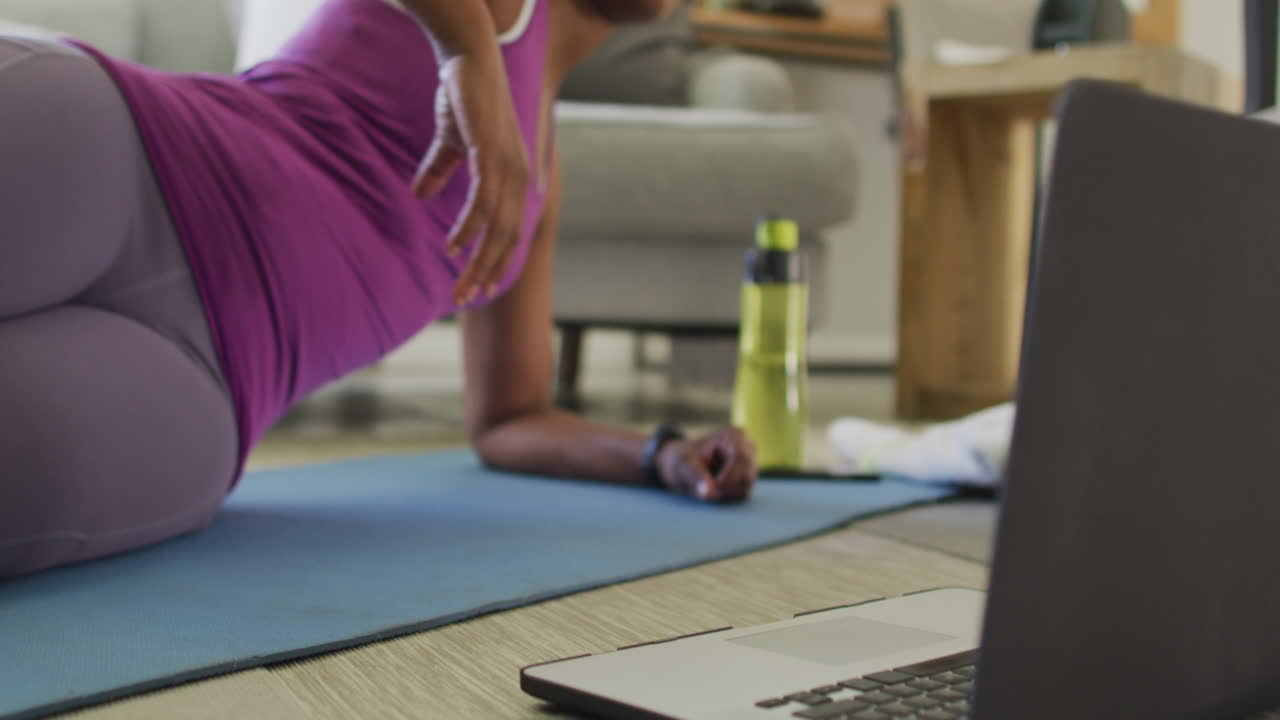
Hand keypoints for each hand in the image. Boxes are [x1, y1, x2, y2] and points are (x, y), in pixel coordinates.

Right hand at [413, 52, 529, 305]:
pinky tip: (454, 247)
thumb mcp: (450, 143)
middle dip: (486, 271)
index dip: (495, 261)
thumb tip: (419, 196)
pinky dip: (469, 228)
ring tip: (459, 283)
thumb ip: (439, 170)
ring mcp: (508, 167)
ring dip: (477, 260)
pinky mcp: (491, 155)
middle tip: (464, 298)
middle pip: (507, 238)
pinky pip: (483, 202)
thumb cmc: (463, 99)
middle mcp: (519, 177)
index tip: (478, 289)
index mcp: (514, 178)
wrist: (468, 59)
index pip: (511, 230)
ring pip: (497, 228)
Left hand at [657, 427, 756, 502]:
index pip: (741, 459)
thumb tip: (708, 493)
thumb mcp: (683, 465)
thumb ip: (695, 477)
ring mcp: (749, 463)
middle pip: (746, 476)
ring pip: (745, 487)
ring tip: (706, 488)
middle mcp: (747, 447)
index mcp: (733, 436)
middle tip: (705, 492)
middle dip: (725, 488)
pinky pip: (742, 493)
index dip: (728, 478)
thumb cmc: (682, 459)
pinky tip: (713, 489)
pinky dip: (726, 495)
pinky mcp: (746, 477)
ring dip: (724, 493)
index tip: (711, 489)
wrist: (681, 464)